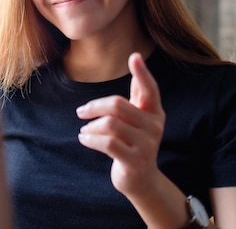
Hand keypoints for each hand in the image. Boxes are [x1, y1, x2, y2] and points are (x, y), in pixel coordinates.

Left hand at [76, 52, 165, 196]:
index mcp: (155, 113)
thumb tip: (136, 59)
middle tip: (80, 112)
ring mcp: (147, 145)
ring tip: (84, 131)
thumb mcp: (139, 118)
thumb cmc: (134, 143)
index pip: (149, 89)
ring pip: (110, 124)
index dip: (142, 73)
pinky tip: (84, 139)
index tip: (134, 56)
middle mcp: (154, 127)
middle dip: (94, 107)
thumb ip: (138, 94)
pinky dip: (90, 139)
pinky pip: (107, 143)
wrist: (141, 181)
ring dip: (91, 127)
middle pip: (117, 105)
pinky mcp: (135, 161)